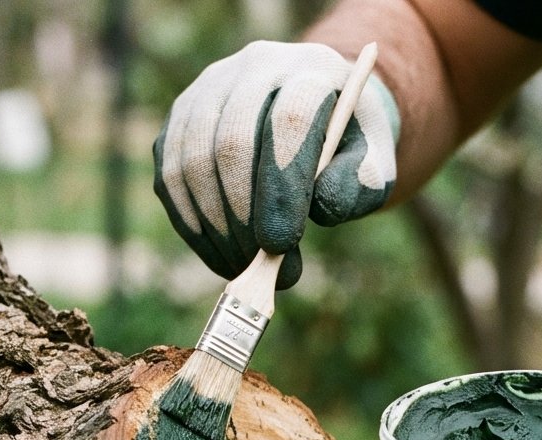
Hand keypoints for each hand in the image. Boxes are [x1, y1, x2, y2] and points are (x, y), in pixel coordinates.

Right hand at [153, 40, 397, 288]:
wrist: (317, 116)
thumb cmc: (347, 150)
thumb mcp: (371, 166)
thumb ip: (357, 186)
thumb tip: (323, 207)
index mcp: (308, 72)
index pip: (288, 122)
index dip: (281, 188)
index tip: (280, 246)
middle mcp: (250, 69)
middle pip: (231, 142)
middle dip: (244, 217)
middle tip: (262, 267)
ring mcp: (206, 93)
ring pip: (192, 163)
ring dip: (216, 229)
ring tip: (245, 268)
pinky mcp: (178, 125)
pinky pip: (170, 180)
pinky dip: (193, 228)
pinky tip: (222, 257)